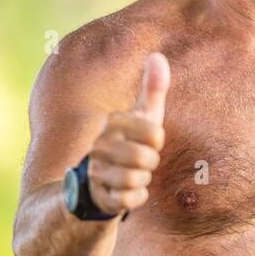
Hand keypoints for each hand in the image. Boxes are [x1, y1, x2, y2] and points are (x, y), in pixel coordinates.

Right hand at [86, 52, 169, 215]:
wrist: (96, 184)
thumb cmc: (128, 144)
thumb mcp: (143, 116)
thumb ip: (152, 88)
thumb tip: (158, 55)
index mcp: (111, 124)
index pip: (154, 133)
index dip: (156, 141)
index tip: (146, 141)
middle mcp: (99, 146)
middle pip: (147, 158)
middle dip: (150, 162)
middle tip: (140, 160)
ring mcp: (96, 173)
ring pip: (138, 179)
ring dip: (142, 180)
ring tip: (132, 175)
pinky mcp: (98, 198)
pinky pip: (131, 200)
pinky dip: (136, 197)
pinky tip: (126, 192)